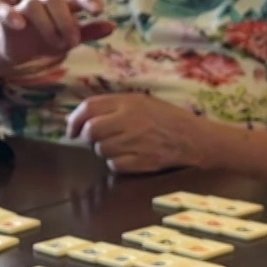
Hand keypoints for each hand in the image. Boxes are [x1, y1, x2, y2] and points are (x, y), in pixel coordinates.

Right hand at [0, 0, 113, 66]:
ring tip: (55, 44)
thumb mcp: (70, 37)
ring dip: (46, 24)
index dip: (87, 0)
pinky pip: (5, 11)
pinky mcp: (6, 18)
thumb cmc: (46, 37)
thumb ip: (90, 31)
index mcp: (61, 4)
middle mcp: (43, 1)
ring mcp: (23, 8)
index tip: (99, 9)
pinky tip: (20, 25)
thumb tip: (113, 26)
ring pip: (33, 4)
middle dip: (65, 20)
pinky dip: (11, 15)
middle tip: (73, 41)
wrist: (15, 47)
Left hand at [66, 93, 203, 173]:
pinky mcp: (141, 162)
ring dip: (104, 150)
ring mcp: (136, 143)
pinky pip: (114, 165)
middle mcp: (130, 121)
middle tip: (95, 139)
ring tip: (119, 145)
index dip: (75, 119)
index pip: (89, 107)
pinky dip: (116, 163)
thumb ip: (112, 105)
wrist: (194, 138)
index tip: (71, 129)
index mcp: (129, 102)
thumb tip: (79, 118)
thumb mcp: (141, 101)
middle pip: (91, 131)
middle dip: (88, 137)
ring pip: (101, 150)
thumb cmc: (166, 117)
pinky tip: (129, 156)